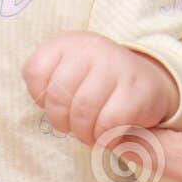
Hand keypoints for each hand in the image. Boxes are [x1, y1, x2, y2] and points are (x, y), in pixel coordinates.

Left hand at [21, 31, 178, 146]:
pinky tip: (112, 136)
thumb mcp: (67, 75)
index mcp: (68, 43)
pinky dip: (106, 138)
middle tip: (76, 127)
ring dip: (85, 134)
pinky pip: (109, 123)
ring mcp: (116, 66)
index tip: (59, 103)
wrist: (147, 83)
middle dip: (63, 122)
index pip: (35, 71)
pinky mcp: (137, 90)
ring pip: (83, 112)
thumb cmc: (97, 86)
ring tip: (93, 134)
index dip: (41, 98)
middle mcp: (92, 48)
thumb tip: (43, 101)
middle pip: (57, 97)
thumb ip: (46, 84)